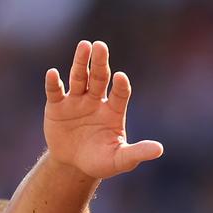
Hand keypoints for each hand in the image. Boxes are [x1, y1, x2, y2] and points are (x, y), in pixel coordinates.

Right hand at [44, 40, 164, 179]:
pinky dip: (53, 83)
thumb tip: (159, 150)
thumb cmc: (100, 161)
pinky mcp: (57, 106)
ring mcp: (76, 101)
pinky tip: (53, 73)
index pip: (120, 93)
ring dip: (81, 63)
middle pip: (100, 77)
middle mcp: (96, 100)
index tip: (121, 78)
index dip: (121, 86)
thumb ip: (137, 153)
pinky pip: (55, 91)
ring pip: (79, 78)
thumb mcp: (119, 160)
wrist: (73, 166)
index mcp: (114, 110)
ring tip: (84, 46)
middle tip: (100, 46)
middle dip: (100, 63)